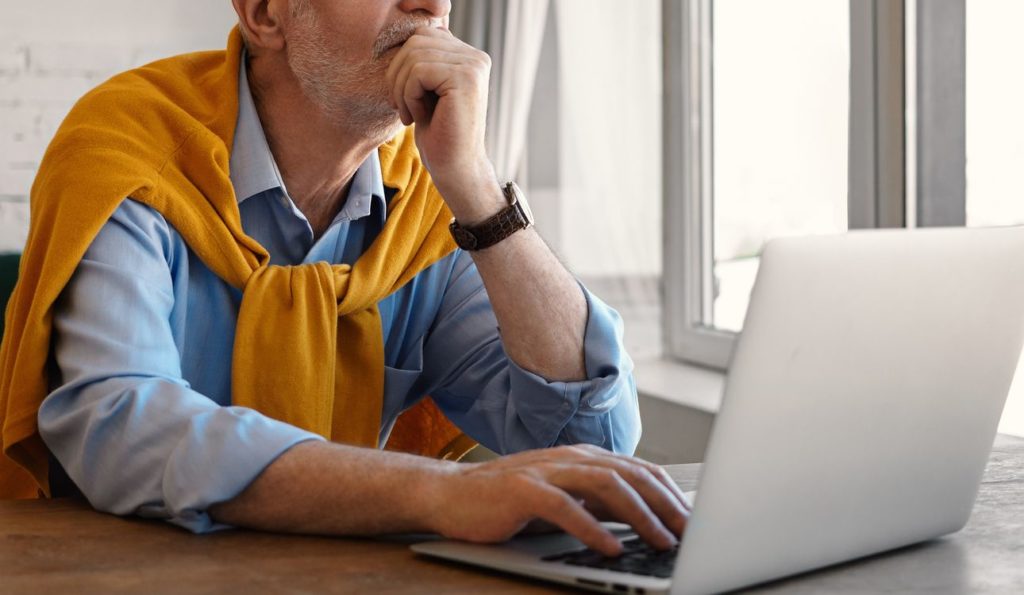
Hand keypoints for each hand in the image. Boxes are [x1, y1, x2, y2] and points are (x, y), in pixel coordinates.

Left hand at [384, 26, 503, 222]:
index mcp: (469, 56)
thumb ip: (423, 61)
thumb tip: (406, 37)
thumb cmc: (439, 134)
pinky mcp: (466, 79)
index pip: (422, 35)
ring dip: (402, 88)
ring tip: (409, 113)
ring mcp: (474, 66)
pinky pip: (418, 72)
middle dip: (398, 74)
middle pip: (416, 41)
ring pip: (414, 56)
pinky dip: (408, 96)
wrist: (455, 168)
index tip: (404, 96)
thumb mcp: (427, 90)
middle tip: (400, 106)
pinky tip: (417, 117)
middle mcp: (476, 57)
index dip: (403, 64)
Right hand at [423, 444, 691, 556]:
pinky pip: (565, 507)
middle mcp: (569, 458)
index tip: (696, 521)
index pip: (639, 471)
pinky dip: (591, 528)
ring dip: (639, 515)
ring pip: (605, 485)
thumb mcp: (563, 499)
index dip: (671, 495)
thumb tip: (645, 520)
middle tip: (692, 533)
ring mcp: (546, 470)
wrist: (450, 495)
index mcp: (583, 458)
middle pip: (630, 474)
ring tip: (661, 541)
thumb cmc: (508, 502)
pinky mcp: (522, 490)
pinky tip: (610, 547)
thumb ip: (600, 504)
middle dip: (666, 504)